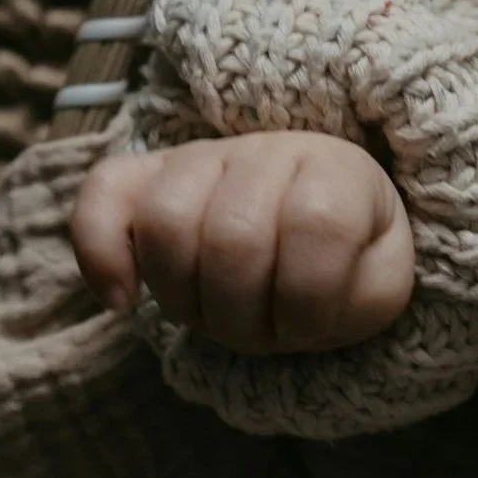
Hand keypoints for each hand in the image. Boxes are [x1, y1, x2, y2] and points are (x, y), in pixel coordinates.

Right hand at [70, 131, 414, 354]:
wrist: (322, 226)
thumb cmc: (347, 268)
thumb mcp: (376, 290)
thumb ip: (355, 298)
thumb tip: (289, 296)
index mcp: (337, 172)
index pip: (316, 227)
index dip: (310, 303)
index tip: (314, 324)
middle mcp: (267, 149)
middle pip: (232, 236)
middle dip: (244, 314)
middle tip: (259, 327)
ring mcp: (204, 158)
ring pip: (166, 219)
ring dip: (186, 297)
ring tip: (210, 313)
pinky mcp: (148, 174)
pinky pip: (102, 191)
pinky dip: (101, 252)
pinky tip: (123, 301)